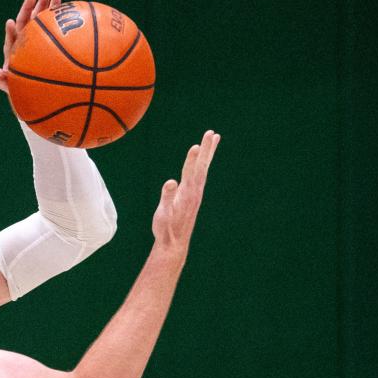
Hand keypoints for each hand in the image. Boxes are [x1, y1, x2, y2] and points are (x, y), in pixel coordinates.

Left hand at [0, 0, 60, 93]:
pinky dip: (57, 13)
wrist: (34, 85)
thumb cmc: (21, 86)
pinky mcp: (47, 36)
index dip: (10, 31)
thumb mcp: (11, 85)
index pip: (11, 39)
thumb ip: (2, 79)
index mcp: (14, 49)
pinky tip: (64, 2)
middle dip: (29, 7)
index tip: (10, 22)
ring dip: (45, 4)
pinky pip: (52, 23)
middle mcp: (24, 38)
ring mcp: (36, 35)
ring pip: (39, 17)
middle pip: (25, 20)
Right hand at [152, 130, 219, 254]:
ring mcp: (196, 193)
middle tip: (211, 133)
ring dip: (209, 153)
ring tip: (214, 138)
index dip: (193, 158)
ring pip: (204, 168)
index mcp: (186, 194)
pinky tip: (204, 160)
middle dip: (207, 149)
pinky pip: (201, 174)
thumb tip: (171, 181)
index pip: (191, 172)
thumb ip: (167, 197)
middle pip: (202, 166)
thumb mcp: (163, 214)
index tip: (198, 145)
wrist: (174, 243)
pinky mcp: (194, 195)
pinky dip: (204, 163)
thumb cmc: (165, 229)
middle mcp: (194, 191)